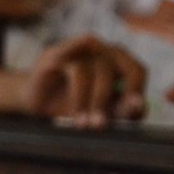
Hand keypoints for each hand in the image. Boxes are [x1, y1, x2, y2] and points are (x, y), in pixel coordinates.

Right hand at [20, 36, 146, 126]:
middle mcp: (101, 50)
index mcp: (116, 63)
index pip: (137, 70)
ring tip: (85, 125)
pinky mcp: (57, 53)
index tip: (132, 112)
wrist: (35, 102)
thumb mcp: (100, 112)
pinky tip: (77, 113)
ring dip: (96, 101)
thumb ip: (121, 110)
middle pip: (125, 65)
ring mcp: (79, 49)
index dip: (137, 90)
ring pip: (101, 69)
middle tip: (105, 124)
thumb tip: (137, 106)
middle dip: (119, 96)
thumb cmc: (71, 105)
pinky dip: (80, 95)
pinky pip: (78, 69)